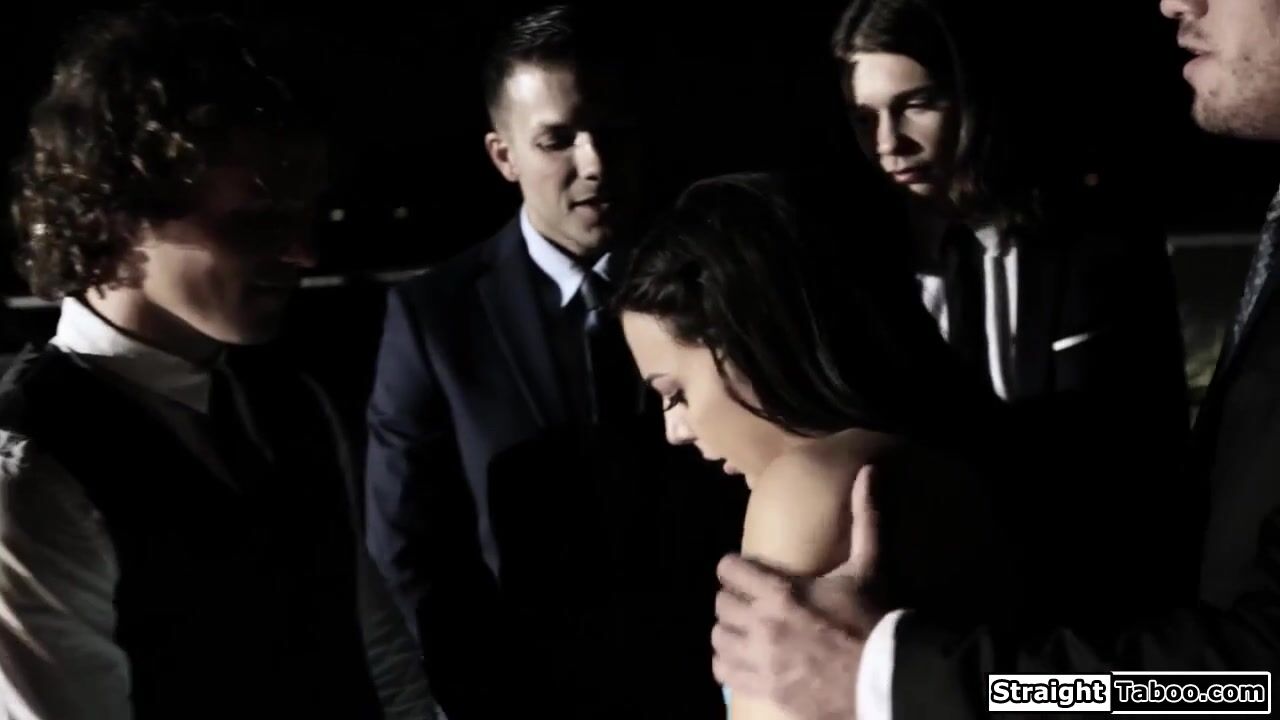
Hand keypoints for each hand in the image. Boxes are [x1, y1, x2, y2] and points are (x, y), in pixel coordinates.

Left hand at [711, 465, 884, 719]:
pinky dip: (728, 663)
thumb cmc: (875, 619)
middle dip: (732, 597)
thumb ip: (865, 518)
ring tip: (742, 627)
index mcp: (780, 592)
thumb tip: (868, 473)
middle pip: (721, 604)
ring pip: (719, 638)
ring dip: (727, 630)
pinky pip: (725, 673)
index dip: (734, 566)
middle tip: (746, 598)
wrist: (887, 678)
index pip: (729, 569)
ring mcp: (760, 661)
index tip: (743, 568)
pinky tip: (741, 658)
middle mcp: (762, 625)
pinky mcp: (765, 689)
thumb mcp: (870, 566)